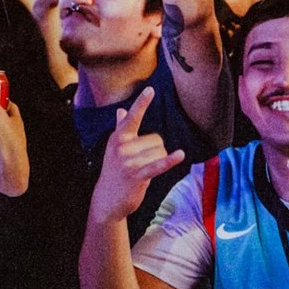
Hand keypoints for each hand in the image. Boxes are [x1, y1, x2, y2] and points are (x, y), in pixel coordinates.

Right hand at [88, 88, 185, 226]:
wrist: (107, 200)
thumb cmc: (114, 171)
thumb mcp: (114, 149)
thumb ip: (119, 128)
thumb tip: (120, 111)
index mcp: (118, 137)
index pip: (132, 117)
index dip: (142, 103)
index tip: (150, 89)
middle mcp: (122, 147)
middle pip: (156, 139)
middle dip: (156, 151)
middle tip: (142, 164)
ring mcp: (128, 161)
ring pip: (160, 152)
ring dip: (159, 161)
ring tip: (144, 171)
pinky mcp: (137, 175)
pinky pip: (158, 164)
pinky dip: (170, 160)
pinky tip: (180, 155)